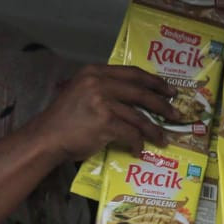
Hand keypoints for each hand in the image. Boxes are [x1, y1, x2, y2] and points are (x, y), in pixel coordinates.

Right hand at [30, 64, 177, 161]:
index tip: (170, 90)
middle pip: (141, 92)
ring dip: (154, 130)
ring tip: (163, 139)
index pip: (133, 73)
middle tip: (176, 115)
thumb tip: (137, 98)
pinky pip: (131, 134)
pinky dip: (137, 144)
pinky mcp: (104, 122)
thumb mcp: (82, 92)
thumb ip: (105, 89)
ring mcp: (102, 102)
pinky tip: (138, 151)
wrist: (47, 137)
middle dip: (163, 105)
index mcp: (95, 72)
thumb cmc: (66, 119)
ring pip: (139, 117)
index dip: (155, 82)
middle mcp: (99, 82)